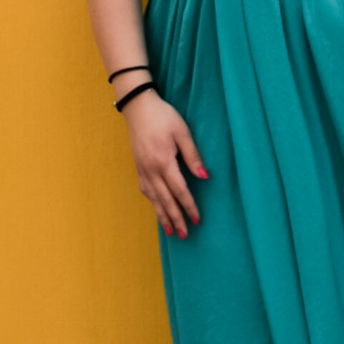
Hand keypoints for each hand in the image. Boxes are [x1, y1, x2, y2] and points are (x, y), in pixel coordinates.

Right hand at [124, 91, 207, 236]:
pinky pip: (145, 190)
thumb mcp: (182, 132)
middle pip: (166, 200)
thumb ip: (193, 156)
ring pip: (154, 199)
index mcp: (164, 162)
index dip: (189, 206)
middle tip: (184, 235)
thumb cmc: (163, 117)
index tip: (197, 220)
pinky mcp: (138, 167)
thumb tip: (204, 177)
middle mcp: (151, 170)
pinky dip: (152, 203)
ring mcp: (142, 169)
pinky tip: (157, 209)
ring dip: (162, 216)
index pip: (180, 190)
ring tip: (170, 231)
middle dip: (176, 218)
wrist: (138, 108)